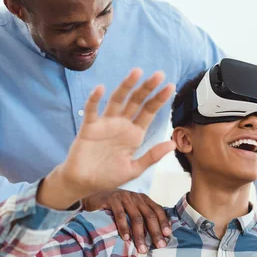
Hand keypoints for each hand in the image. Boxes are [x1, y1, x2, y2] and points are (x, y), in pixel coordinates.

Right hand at [37, 69, 175, 209]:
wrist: (84, 183)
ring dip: (126, 86)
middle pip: (136, 101)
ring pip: (117, 100)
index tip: (171, 86)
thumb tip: (173, 144)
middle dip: (147, 88)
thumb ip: (152, 156)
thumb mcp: (134, 169)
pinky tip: (101, 89)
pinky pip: (92, 110)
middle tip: (159, 74)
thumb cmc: (109, 176)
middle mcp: (122, 124)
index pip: (149, 112)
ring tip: (136, 72)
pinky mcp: (89, 127)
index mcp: (135, 134)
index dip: (159, 99)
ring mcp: (105, 123)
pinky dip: (95, 99)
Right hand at [83, 190, 171, 252]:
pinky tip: (126, 238)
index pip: (158, 210)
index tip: (168, 235)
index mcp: (143, 199)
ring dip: (140, 235)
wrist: (95, 197)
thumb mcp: (132, 209)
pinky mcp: (112, 200)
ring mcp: (124, 197)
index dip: (164, 222)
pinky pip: (120, 215)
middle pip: (149, 215)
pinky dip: (124, 228)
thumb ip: (143, 217)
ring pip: (136, 217)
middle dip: (155, 232)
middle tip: (159, 246)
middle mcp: (136, 197)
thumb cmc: (117, 207)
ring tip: (142, 248)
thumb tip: (158, 236)